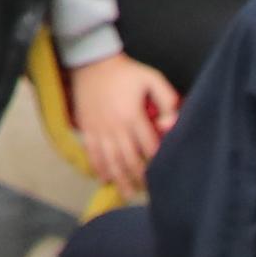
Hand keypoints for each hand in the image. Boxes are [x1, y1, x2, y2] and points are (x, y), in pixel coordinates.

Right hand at [70, 53, 180, 195]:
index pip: (148, 147)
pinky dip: (98, 168)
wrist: (92, 63)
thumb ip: (166, 100)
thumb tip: (168, 125)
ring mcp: (99, 130)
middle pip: (129, 160)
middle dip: (139, 178)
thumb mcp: (152, 78)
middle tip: (147, 191)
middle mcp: (115, 127)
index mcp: (133, 116)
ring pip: (110, 161)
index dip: (156, 162)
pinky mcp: (86, 129)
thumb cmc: (126, 72)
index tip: (163, 173)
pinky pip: (92, 153)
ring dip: (119, 179)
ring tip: (128, 193)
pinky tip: (104, 179)